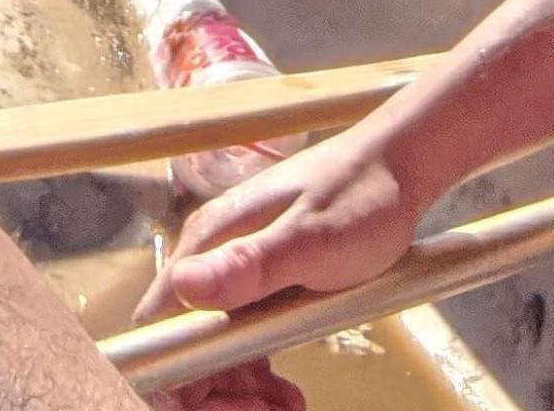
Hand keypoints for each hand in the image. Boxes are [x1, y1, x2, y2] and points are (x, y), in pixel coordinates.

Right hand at [131, 128, 422, 409]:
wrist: (396, 167)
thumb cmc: (360, 197)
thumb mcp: (312, 238)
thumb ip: (250, 262)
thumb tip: (185, 285)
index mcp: (209, 243)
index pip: (157, 326)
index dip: (172, 377)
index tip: (218, 404)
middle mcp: (210, 258)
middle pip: (182, 347)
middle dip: (212, 396)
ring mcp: (235, 272)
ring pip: (211, 353)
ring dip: (237, 394)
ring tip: (285, 408)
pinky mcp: (260, 284)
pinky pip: (240, 343)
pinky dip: (256, 379)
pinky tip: (288, 395)